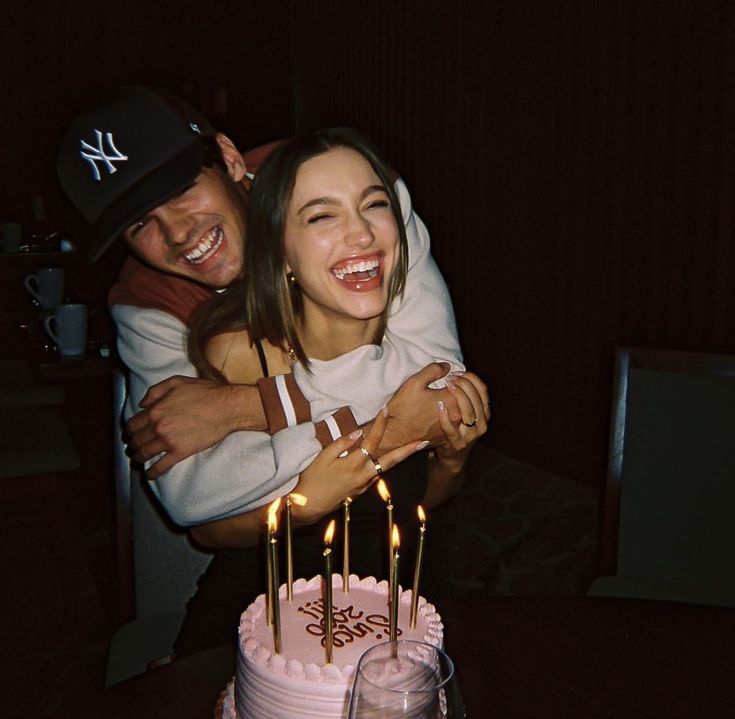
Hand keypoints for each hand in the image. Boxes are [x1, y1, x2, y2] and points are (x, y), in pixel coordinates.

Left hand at [126, 376, 265, 477]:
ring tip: (139, 459)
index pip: (133, 424)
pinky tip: (149, 474)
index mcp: (156, 410)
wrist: (226, 407)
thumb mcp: (177, 382)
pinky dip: (152, 472)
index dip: (130, 430)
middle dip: (133, 444)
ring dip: (139, 458)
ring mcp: (169, 441)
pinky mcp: (181, 452)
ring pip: (145, 453)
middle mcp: (158, 427)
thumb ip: (155, 391)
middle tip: (134, 447)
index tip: (132, 433)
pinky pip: (161, 466)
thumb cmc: (205, 393)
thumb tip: (142, 403)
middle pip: (137, 440)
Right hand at [291, 407, 425, 525]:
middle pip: (391, 460)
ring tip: (411, 448)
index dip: (380, 424)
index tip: (386, 410)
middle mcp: (364, 475)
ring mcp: (364, 485)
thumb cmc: (312, 480)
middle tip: (423, 442)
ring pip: (385, 468)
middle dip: (408, 450)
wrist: (307, 506)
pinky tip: (383, 459)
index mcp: (355, 463)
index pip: (372, 439)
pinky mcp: (360, 491)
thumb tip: (358, 432)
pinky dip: (381, 465)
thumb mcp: (323, 457)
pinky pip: (375, 474)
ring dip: (398, 458)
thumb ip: (342, 443)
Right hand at [376, 363, 461, 453]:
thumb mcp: (415, 382)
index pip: (466, 383)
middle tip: (454, 382)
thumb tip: (447, 367)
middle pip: (472, 397)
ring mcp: (454, 428)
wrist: (395, 435)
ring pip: (469, 411)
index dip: (459, 376)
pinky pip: (460, 423)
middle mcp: (457, 415)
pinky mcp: (448, 436)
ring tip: (454, 394)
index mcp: (451, 401)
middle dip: (466, 386)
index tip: (449, 375)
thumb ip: (434, 370)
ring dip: (465, 400)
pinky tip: (449, 409)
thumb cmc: (403, 409)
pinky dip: (459, 413)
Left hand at [434, 371, 489, 471]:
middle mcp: (481, 422)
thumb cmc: (453, 426)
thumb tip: (453, 371)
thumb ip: (463, 394)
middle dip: (465, 385)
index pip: (483, 389)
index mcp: (483, 411)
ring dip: (459, 397)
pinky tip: (439, 406)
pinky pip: (452, 429)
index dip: (472, 378)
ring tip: (448, 387)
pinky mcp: (458, 444)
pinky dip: (446, 418)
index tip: (457, 372)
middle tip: (451, 377)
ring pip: (470, 412)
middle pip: (478, 398)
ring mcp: (472, 435)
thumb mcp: (461, 409)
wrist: (449, 455)